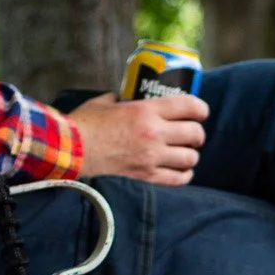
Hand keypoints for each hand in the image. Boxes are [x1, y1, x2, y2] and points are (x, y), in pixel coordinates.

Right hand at [70, 90, 208, 184]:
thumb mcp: (108, 101)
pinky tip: (182, 170)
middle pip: (195, 134)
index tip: (200, 112)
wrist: (73, 149)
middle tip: (192, 134)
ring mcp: (152, 156)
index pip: (189, 106)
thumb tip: (130, 96)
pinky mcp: (147, 174)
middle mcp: (154, 133)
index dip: (201, 109)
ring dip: (191, 155)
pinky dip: (184, 174)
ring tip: (185, 152)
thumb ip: (125, 98)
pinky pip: (178, 178)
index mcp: (146, 110)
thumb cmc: (88, 122)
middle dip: (197, 133)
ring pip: (191, 158)